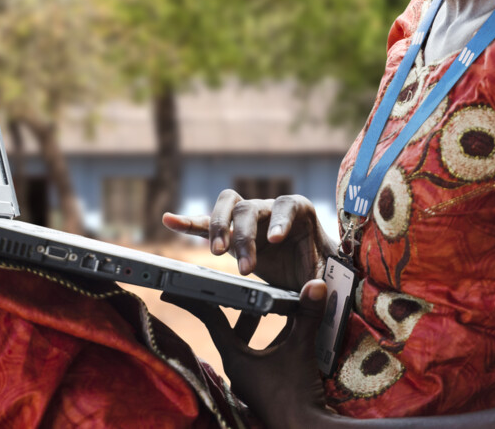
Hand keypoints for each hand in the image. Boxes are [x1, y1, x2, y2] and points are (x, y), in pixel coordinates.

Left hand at [161, 280, 331, 428]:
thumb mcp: (301, 349)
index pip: (210, 320)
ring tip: (270, 307)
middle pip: (231, 330)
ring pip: (249, 344)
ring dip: (258, 326)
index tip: (172, 288)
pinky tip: (289, 333)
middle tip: (236, 289)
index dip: (193, 300)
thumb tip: (315, 285)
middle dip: (238, 309)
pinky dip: (274, 342)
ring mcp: (251, 381)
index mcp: (235, 358)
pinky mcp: (266, 389)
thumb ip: (307, 316)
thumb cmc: (296, 394)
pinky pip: (264, 358)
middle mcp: (238, 370)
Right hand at [162, 190, 335, 290]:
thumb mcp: (325, 275)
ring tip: (217, 253)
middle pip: (251, 208)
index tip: (276, 240)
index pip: (287, 205)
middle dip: (245, 237)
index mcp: (298, 211)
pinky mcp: (230, 232)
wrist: (310, 270)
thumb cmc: (319, 268)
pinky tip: (169, 220)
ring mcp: (248, 218)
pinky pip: (206, 223)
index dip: (280, 220)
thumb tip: (315, 288)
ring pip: (228, 207)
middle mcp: (270, 208)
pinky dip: (189, 222)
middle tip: (246, 269)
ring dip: (219, 228)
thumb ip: (322, 281)